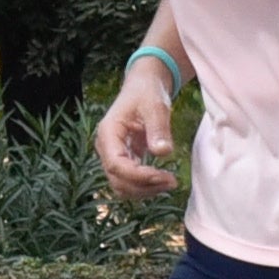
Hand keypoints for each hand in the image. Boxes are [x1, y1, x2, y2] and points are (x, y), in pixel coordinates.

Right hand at [96, 68, 178, 198]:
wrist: (144, 87)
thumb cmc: (147, 92)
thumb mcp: (155, 105)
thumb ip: (158, 128)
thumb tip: (163, 153)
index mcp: (108, 132)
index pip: (116, 164)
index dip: (139, 176)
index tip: (164, 176)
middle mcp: (105, 147)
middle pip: (117, 180)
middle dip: (144, 186)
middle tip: (172, 181)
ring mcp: (112, 155)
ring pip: (122, 186)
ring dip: (145, 190)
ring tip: (170, 182)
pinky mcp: (123, 160)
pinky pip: (129, 182)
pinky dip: (145, 186)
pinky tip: (163, 180)